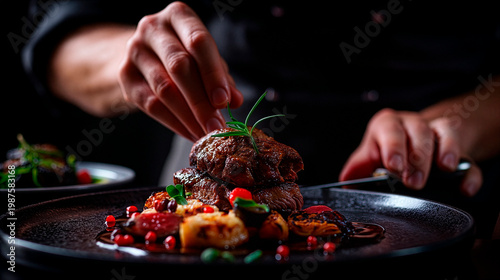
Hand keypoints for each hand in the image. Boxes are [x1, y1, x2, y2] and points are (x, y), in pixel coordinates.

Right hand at [118, 2, 242, 140]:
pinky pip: (151, 104)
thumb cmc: (184, 53)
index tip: (224, 101)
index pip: (198, 42)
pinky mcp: (125, 76)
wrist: (145, 54)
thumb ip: (222, 77)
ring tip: (206, 134)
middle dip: (201, 101)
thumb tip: (236, 100)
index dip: (213, 73)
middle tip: (217, 126)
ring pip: (164, 89)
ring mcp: (135, 51)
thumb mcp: (206, 59)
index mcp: (178, 16)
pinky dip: (174, 123)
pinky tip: (190, 133)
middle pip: (179, 66)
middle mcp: (153, 28)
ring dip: (188, 116)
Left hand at [339, 108, 481, 195]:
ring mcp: (437, 135)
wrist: (414, 141)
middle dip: (417, 157)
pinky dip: (469, 174)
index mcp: (389, 124)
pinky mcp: (458, 151)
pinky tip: (464, 187)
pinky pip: (468, 160)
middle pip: (418, 133)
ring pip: (445, 134)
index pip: (390, 128)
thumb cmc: (390, 148)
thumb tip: (345, 180)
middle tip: (413, 181)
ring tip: (443, 169)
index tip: (393, 165)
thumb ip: (360, 164)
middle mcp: (413, 125)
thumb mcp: (372, 153)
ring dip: (444, 152)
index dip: (393, 145)